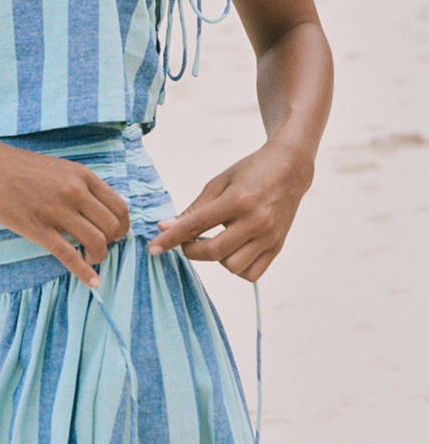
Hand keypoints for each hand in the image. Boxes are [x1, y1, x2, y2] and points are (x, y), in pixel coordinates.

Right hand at [0, 136, 130, 288]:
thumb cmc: (22, 169)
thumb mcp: (61, 169)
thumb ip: (82, 187)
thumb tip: (101, 210)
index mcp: (83, 176)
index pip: (119, 207)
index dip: (122, 226)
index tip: (115, 234)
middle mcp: (75, 192)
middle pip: (112, 226)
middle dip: (112, 242)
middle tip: (101, 246)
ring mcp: (57, 210)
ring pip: (96, 242)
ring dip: (98, 256)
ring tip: (90, 258)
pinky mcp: (38, 228)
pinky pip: (69, 255)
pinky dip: (84, 272)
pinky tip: (92, 282)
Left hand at [146, 139, 313, 281]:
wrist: (290, 169)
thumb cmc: (250, 173)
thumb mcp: (218, 183)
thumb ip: (193, 209)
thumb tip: (164, 228)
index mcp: (238, 200)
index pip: (196, 225)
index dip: (170, 239)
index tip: (153, 248)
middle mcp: (256, 221)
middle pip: (213, 252)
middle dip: (191, 251)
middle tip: (187, 241)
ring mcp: (269, 236)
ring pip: (232, 266)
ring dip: (217, 259)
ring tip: (218, 241)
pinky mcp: (277, 247)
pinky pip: (251, 274)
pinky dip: (237, 268)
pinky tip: (234, 251)